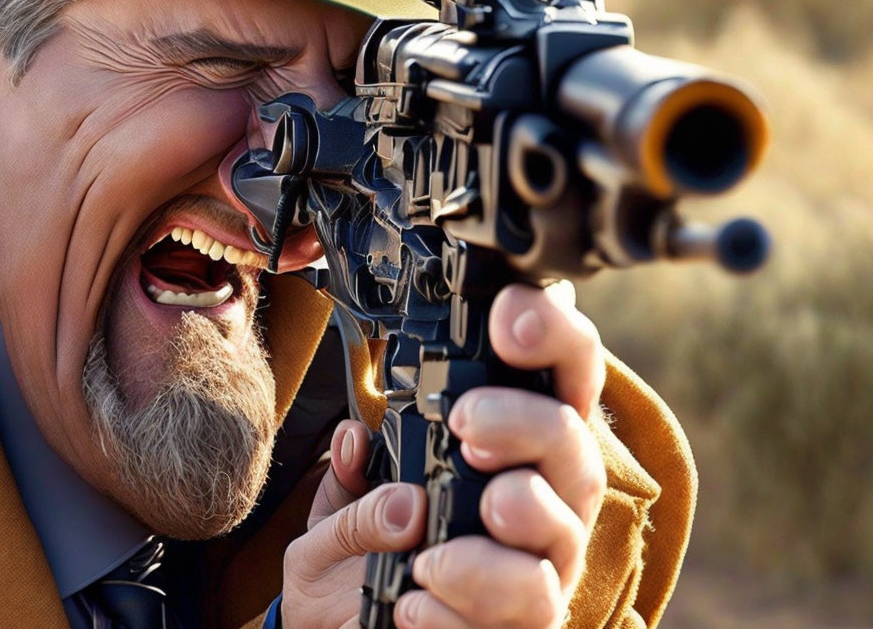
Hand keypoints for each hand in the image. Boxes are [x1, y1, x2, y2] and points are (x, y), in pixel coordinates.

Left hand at [280, 281, 606, 628]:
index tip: (506, 322)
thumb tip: (353, 441)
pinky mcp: (531, 620)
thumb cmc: (372, 552)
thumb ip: (352, 475)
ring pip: (564, 533)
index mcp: (512, 444)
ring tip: (437, 540)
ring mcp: (544, 561)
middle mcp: (543, 496)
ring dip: (514, 518)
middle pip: (575, 446)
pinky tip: (414, 601)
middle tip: (467, 420)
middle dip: (525, 422)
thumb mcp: (346, 508)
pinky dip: (467, 599)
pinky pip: (530, 609)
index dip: (553, 335)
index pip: (560, 373)